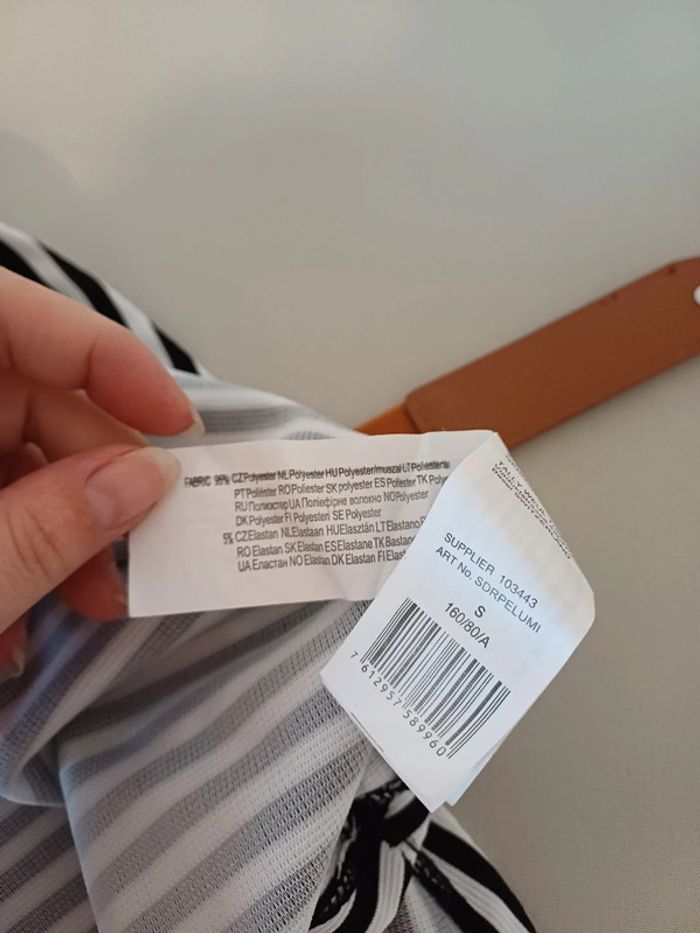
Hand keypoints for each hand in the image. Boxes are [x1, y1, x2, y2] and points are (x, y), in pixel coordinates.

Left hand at [0, 270, 200, 661]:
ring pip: (13, 458)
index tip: (176, 425)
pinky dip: (18, 554)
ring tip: (93, 604)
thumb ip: (42, 530)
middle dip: (97, 476)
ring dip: (64, 532)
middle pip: (29, 396)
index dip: (103, 356)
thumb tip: (148, 480)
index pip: (9, 315)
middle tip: (145, 547)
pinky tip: (19, 625)